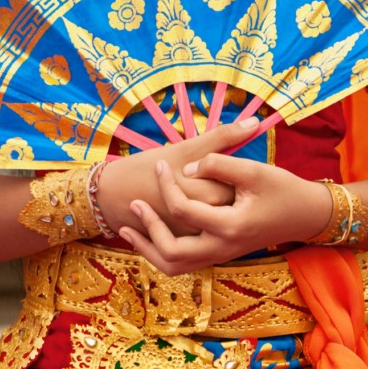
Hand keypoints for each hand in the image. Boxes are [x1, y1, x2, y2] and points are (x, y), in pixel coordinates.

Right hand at [98, 118, 260, 234]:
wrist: (112, 197)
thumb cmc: (145, 168)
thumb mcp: (183, 148)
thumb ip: (222, 136)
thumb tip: (255, 122)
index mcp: (208, 195)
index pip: (243, 185)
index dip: (241, 172)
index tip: (233, 163)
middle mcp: (206, 222)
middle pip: (237, 204)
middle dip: (233, 189)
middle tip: (224, 177)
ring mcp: (196, 238)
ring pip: (224, 220)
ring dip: (223, 207)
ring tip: (212, 192)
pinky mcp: (187, 246)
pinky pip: (209, 234)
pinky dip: (210, 220)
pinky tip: (204, 206)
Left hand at [120, 153, 330, 275]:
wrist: (305, 215)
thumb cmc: (282, 188)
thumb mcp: (253, 169)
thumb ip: (217, 164)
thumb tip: (185, 170)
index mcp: (230, 225)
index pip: (183, 209)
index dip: (166, 184)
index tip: (159, 164)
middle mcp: (223, 247)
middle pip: (172, 252)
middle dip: (148, 229)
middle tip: (134, 204)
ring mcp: (221, 255)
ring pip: (174, 266)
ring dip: (149, 249)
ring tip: (128, 230)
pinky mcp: (220, 254)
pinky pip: (184, 263)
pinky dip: (162, 252)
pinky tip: (151, 234)